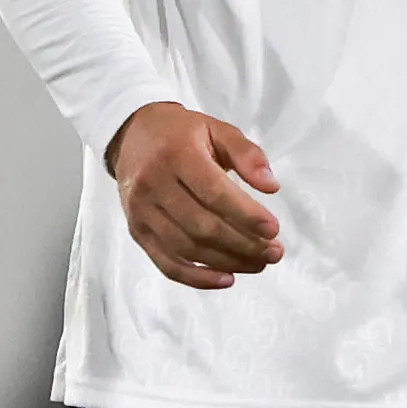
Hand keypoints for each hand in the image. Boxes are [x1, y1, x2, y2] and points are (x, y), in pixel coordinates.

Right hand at [107, 100, 282, 287]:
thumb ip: (247, 154)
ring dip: (228, 262)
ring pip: (187, 249)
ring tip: (259, 263)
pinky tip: (227, 278)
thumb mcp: (217, 129)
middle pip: (202, 226)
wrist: (132, 137)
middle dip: (243, 245)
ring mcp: (141, 212)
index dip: (246, 215)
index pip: (214, 193)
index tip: (274, 229)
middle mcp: (153, 185)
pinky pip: (167, 264)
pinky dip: (198, 278)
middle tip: (274, 252)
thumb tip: (271, 187)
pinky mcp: (137, 231)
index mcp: (176, 155)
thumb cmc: (182, 134)